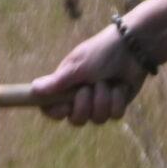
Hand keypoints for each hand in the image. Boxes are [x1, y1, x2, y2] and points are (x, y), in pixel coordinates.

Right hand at [26, 25, 151, 125]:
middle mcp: (80, 98)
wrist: (133, 47)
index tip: (65, 107)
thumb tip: (33, 89)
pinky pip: (114, 115)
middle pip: (76, 120)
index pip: (51, 109)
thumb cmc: (101, 52)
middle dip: (84, 105)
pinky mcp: (117, 105)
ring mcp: (99, 103)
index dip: (56, 112)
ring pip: (97, 119)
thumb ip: (57, 81)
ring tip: (108, 82)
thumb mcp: (77, 66)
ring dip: (103, 99)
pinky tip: (120, 86)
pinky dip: (118, 99)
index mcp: (65, 87)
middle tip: (89, 87)